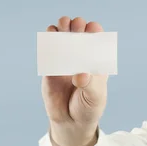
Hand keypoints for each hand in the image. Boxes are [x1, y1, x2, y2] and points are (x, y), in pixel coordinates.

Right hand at [41, 16, 107, 145]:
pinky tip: (50, 34)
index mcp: (96, 61)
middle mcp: (81, 57)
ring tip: (62, 24)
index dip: (94, 31)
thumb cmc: (88, 106)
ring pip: (63, 37)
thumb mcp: (94, 97)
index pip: (97, 40)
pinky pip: (48, 50)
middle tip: (76, 25)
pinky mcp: (50, 67)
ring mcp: (65, 60)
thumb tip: (80, 75)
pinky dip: (49, 39)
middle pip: (79, 34)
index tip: (91, 29)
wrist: (70, 121)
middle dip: (78, 25)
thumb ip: (89, 85)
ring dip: (62, 27)